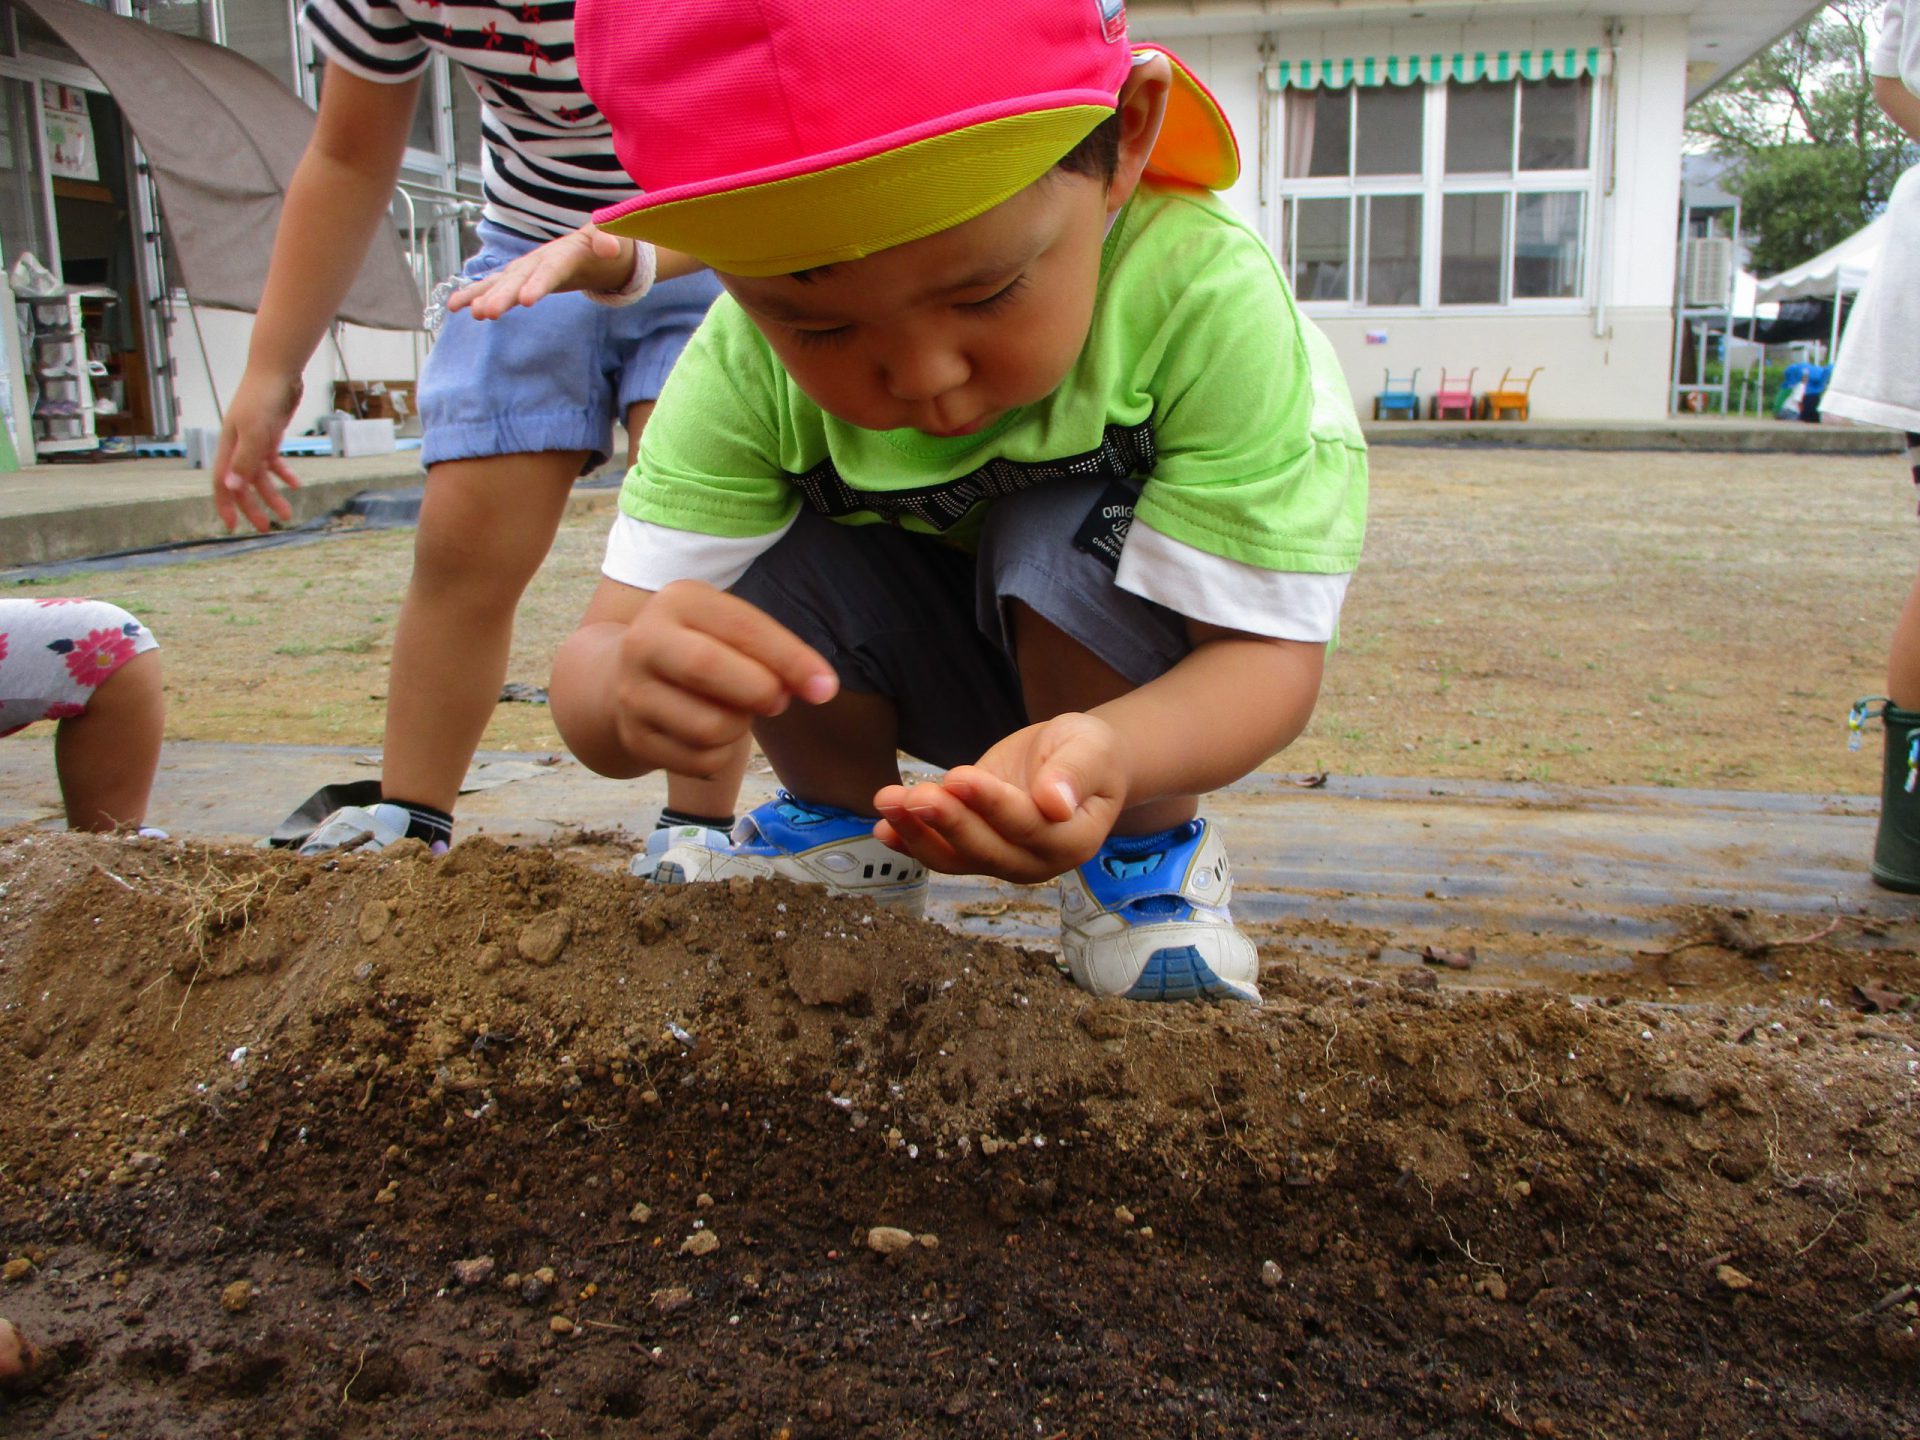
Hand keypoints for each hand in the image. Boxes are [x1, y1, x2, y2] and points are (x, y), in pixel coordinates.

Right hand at [212, 371, 302, 532]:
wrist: (278, 371)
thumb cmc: (262, 398)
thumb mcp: (254, 431)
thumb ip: (244, 459)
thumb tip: (231, 487)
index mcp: (227, 447)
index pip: (222, 482)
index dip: (226, 505)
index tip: (232, 527)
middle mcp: (237, 446)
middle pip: (242, 484)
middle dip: (253, 506)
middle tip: (267, 527)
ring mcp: (254, 441)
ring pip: (260, 475)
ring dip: (272, 494)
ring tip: (287, 513)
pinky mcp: (269, 435)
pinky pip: (273, 461)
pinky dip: (283, 473)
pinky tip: (295, 484)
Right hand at [448, 225, 636, 319]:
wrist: (596, 243)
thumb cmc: (607, 241)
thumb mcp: (615, 238)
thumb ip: (609, 239)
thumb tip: (610, 248)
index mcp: (563, 253)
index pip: (550, 270)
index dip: (537, 283)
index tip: (526, 300)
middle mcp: (538, 260)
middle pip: (518, 279)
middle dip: (502, 296)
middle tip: (487, 313)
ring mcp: (526, 268)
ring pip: (501, 283)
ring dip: (484, 296)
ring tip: (471, 313)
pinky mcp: (520, 278)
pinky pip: (495, 286)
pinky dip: (475, 294)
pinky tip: (455, 306)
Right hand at [607, 580, 837, 775]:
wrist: (621, 678)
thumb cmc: (701, 648)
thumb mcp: (728, 629)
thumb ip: (771, 650)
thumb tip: (818, 686)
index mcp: (677, 601)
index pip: (742, 627)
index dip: (790, 659)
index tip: (825, 686)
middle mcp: (644, 641)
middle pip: (707, 667)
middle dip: (759, 690)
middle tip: (778, 701)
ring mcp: (633, 693)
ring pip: (709, 726)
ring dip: (740, 728)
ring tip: (734, 712)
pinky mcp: (636, 738)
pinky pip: (701, 762)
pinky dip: (722, 755)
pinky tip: (712, 735)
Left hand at [873, 712, 1126, 882]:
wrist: (1072, 760)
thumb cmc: (1089, 752)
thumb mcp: (1091, 748)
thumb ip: (1075, 773)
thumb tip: (1055, 803)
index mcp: (1073, 840)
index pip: (1028, 827)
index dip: (991, 804)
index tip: (959, 777)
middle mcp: (1036, 861)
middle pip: (986, 849)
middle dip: (947, 822)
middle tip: (914, 795)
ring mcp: (1003, 860)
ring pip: (955, 857)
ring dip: (917, 833)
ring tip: (887, 802)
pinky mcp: (975, 849)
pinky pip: (941, 853)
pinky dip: (909, 841)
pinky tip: (882, 827)